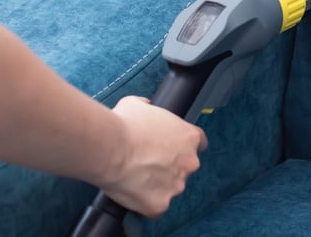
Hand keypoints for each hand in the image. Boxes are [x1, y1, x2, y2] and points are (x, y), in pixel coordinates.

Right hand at [99, 96, 206, 217]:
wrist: (111, 147)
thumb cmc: (124, 125)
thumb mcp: (138, 104)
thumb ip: (149, 107)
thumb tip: (146, 105)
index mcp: (189, 137)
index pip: (199, 143)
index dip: (184, 146)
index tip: (172, 148)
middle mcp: (189, 162)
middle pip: (184, 167)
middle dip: (169, 166)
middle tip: (147, 162)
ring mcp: (176, 185)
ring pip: (170, 188)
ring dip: (157, 185)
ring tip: (135, 176)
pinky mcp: (161, 204)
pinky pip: (156, 207)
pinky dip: (145, 202)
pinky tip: (132, 191)